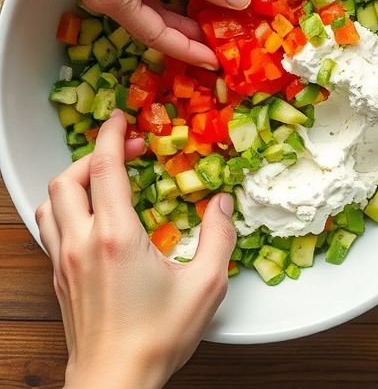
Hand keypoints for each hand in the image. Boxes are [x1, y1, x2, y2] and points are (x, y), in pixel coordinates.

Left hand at [36, 111, 237, 388]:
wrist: (115, 379)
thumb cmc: (158, 336)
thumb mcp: (206, 284)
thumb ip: (218, 237)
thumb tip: (221, 205)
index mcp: (117, 236)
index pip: (103, 167)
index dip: (112, 135)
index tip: (123, 119)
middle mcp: (82, 243)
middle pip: (67, 178)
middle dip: (93, 153)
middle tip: (124, 149)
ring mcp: (65, 261)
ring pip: (50, 201)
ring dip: (74, 180)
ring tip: (103, 178)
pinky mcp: (60, 278)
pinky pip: (51, 227)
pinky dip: (68, 207)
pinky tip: (94, 216)